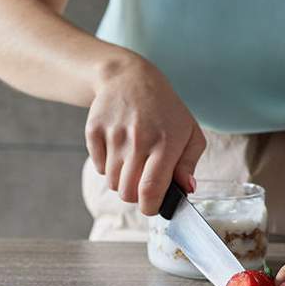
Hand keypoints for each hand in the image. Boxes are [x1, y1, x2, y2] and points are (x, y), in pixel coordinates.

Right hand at [85, 57, 205, 214]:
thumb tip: (186, 189)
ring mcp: (114, 135)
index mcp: (166, 143)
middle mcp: (138, 139)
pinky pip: (99, 167)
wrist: (129, 78)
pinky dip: (108, 166)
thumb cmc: (165, 111)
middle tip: (144, 182)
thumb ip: (189, 164)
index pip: (150, 190)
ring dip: (122, 180)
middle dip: (136, 196)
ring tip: (133, 162)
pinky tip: (119, 149)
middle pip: (127, 193)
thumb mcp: (190, 133)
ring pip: (112, 183)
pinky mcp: (94, 131)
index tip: (153, 206)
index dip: (150, 207)